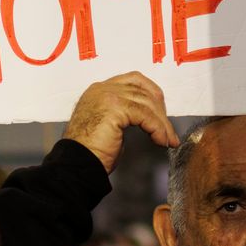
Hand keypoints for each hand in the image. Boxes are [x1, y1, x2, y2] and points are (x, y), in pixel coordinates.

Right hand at [60, 72, 177, 173]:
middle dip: (160, 109)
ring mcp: (108, 96)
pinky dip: (157, 128)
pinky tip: (160, 140)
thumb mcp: (109, 125)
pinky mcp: (115, 108)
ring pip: (147, 103)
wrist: (78, 164)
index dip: (152, 94)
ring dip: (162, 123)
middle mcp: (102, 89)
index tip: (161, 114)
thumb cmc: (91, 152)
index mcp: (99, 90)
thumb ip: (124, 114)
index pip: (134, 80)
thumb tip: (149, 117)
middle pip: (143, 89)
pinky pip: (146, 115)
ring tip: (167, 139)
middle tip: (168, 130)